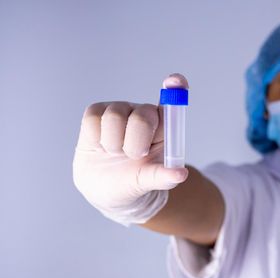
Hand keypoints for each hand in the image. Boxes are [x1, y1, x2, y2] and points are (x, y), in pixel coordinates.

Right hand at [72, 73, 189, 225]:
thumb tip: (181, 174)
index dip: (175, 89)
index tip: (176, 81)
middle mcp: (144, 114)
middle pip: (143, 116)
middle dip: (136, 143)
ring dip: (114, 145)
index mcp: (164, 129)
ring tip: (116, 155)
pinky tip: (100, 147)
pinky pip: (94, 118)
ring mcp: (120, 112)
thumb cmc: (135, 183)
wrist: (106, 190)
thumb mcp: (150, 184)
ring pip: (115, 117)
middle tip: (134, 156)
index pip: (172, 104)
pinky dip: (96, 139)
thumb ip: (163, 177)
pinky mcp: (96, 114)